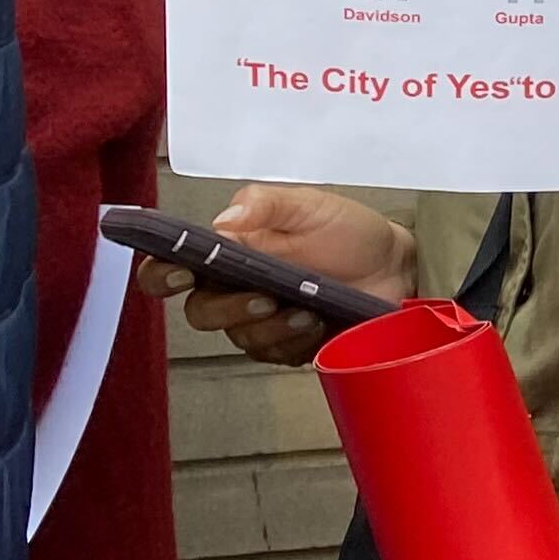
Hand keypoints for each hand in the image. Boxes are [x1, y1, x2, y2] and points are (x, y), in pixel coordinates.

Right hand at [142, 184, 416, 366]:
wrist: (396, 264)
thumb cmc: (347, 231)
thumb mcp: (308, 205)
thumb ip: (265, 204)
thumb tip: (224, 220)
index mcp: (228, 253)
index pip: (171, 268)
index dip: (161, 275)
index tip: (181, 274)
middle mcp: (234, 290)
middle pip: (201, 313)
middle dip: (228, 309)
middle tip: (264, 297)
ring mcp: (261, 322)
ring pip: (240, 338)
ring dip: (270, 328)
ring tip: (306, 310)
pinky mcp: (288, 345)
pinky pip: (275, 355)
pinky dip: (294, 343)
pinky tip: (318, 323)